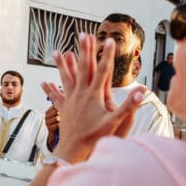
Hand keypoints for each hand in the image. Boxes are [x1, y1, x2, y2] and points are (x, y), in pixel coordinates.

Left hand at [42, 33, 143, 164]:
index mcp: (94, 95)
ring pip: (65, 78)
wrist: (74, 150)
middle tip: (84, 34)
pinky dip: (50, 89)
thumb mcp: (115, 122)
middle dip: (85, 50)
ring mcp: (70, 100)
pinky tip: (44, 83)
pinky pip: (55, 96)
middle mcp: (80, 94)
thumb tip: (141, 92)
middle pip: (83, 67)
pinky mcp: (63, 109)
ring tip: (57, 52)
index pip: (103, 70)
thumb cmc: (95, 137)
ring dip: (62, 65)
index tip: (110, 40)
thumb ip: (128, 106)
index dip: (107, 55)